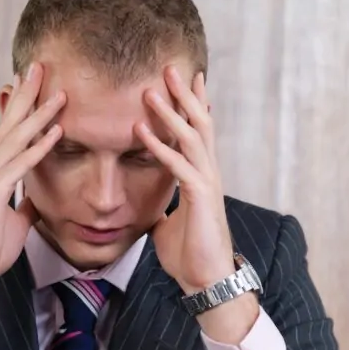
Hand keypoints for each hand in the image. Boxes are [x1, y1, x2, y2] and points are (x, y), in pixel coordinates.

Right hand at [0, 62, 65, 311]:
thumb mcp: (14, 222)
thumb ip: (24, 204)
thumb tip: (36, 199)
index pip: (9, 133)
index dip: (22, 108)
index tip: (36, 84)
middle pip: (9, 125)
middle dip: (26, 95)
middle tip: (40, 66)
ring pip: (16, 139)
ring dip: (39, 115)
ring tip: (59, 93)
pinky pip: (20, 166)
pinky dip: (39, 148)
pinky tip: (56, 133)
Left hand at [136, 66, 257, 342]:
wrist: (206, 281)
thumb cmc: (189, 255)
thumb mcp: (169, 225)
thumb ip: (163, 209)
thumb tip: (152, 210)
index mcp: (201, 176)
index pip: (198, 132)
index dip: (192, 105)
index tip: (184, 80)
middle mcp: (208, 173)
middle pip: (199, 124)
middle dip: (183, 95)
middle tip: (168, 67)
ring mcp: (207, 183)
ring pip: (191, 138)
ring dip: (169, 113)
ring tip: (150, 90)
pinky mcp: (200, 197)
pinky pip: (177, 165)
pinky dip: (158, 147)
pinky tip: (140, 133)